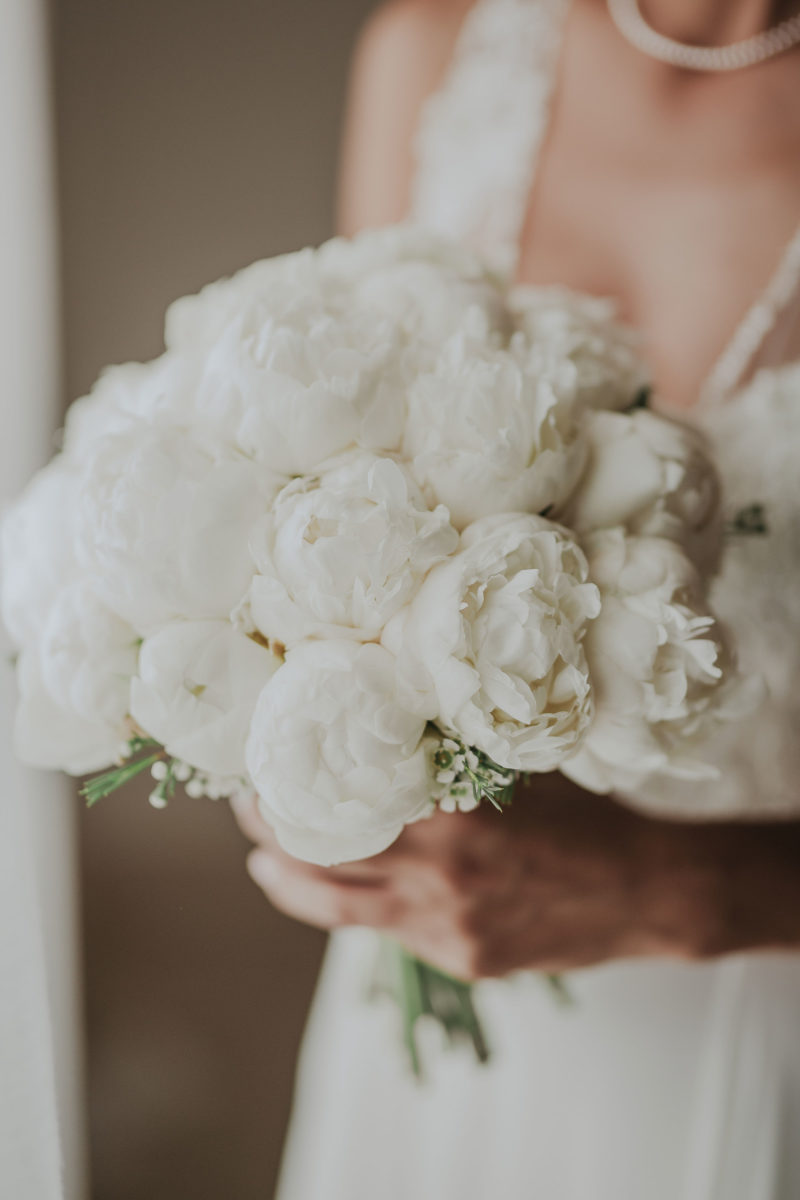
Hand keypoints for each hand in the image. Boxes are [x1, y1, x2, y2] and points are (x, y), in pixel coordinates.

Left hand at [232, 774, 786, 979]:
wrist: (648, 891)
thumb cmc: (584, 815)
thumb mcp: (518, 768)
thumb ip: (451, 758)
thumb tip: (383, 724)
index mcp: (451, 823)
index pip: (337, 809)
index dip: (285, 795)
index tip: (257, 770)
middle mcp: (439, 882)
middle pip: (322, 862)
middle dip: (272, 835)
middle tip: (247, 809)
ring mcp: (445, 930)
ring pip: (341, 909)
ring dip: (293, 882)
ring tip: (262, 861)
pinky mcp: (459, 961)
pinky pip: (388, 930)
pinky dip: (355, 904)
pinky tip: (340, 887)